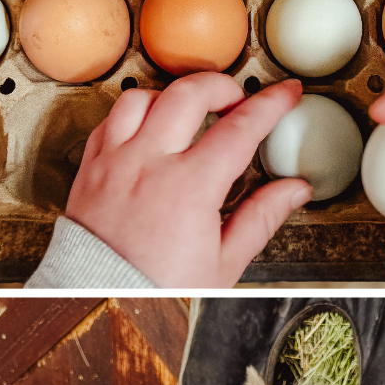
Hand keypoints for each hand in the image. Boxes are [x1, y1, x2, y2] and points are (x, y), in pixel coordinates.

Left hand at [66, 74, 310, 286]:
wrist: (102, 297)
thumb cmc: (159, 287)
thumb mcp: (223, 262)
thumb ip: (261, 217)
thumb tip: (294, 190)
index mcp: (190, 186)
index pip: (240, 128)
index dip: (270, 103)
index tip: (286, 92)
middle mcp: (149, 164)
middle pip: (189, 94)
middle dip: (222, 86)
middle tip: (237, 99)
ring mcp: (114, 162)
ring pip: (141, 98)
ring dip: (171, 96)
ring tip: (189, 110)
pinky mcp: (90, 169)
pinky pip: (108, 121)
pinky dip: (132, 114)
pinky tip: (147, 127)